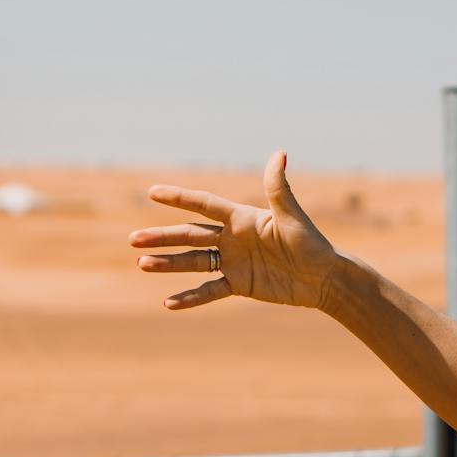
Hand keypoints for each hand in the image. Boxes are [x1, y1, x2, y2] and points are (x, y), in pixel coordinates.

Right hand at [131, 151, 342, 309]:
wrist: (323, 278)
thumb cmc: (311, 243)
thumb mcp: (292, 217)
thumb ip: (279, 189)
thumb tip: (279, 154)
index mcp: (241, 217)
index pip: (203, 204)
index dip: (179, 198)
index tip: (152, 192)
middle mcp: (232, 238)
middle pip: (190, 235)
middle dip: (162, 236)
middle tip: (134, 239)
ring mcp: (233, 262)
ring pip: (193, 262)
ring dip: (168, 263)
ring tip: (142, 263)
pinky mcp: (239, 284)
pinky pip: (209, 290)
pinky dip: (190, 297)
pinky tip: (168, 302)